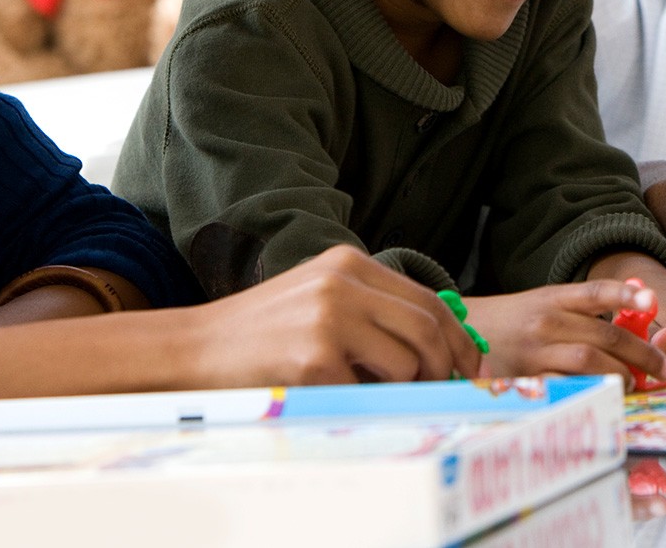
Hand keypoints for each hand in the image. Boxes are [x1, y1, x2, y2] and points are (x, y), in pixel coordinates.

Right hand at [189, 245, 483, 384]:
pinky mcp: (314, 358)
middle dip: (446, 367)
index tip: (469, 367)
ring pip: (406, 361)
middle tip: (443, 391)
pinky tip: (334, 394)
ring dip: (404, 387)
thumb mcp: (321, 298)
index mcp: (349, 263)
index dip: (458, 338)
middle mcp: (343, 283)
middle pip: (428, 328)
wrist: (195, 348)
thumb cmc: (263, 332)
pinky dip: (362, 401)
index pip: (430, 299)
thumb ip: (373, 310)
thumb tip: (441, 346)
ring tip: (377, 391)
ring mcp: (329, 319)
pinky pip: (366, 390)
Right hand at [463, 282, 665, 388]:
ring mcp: (535, 350)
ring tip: (634, 384)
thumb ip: (583, 312)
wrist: (461, 335)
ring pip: (590, 360)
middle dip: (642, 353)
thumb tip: (640, 316)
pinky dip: (591, 390)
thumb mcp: (543, 304)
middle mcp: (546, 320)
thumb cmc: (512, 322)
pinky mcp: (526, 378)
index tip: (651, 299)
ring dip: (621, 374)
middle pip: (605, 333)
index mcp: (552, 297)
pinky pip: (568, 384)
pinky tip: (605, 395)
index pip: (595, 292)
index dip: (626, 294)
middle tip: (664, 369)